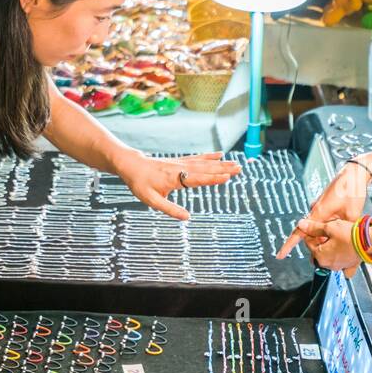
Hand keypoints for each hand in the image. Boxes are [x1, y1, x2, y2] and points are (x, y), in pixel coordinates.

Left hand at [116, 151, 242, 220]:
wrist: (132, 165)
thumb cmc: (140, 184)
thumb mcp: (151, 200)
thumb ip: (169, 209)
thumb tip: (187, 218)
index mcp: (174, 179)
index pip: (197, 179)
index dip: (212, 178)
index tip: (227, 177)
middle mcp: (180, 169)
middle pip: (204, 169)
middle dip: (222, 169)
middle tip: (239, 169)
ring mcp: (181, 163)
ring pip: (204, 163)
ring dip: (220, 163)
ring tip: (236, 163)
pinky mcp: (180, 161)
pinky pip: (197, 158)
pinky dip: (209, 156)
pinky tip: (219, 155)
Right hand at [275, 163, 367, 258]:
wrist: (354, 174)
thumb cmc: (352, 191)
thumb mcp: (351, 216)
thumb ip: (340, 231)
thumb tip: (336, 242)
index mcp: (319, 213)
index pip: (299, 232)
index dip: (289, 245)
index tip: (280, 254)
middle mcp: (316, 210)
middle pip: (310, 233)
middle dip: (319, 243)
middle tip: (333, 248)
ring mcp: (320, 206)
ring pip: (318, 228)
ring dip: (327, 234)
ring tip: (343, 232)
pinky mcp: (325, 205)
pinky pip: (323, 220)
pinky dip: (330, 227)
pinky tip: (343, 225)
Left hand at [288, 218, 360, 275]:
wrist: (369, 241)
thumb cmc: (350, 235)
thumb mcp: (329, 227)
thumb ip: (314, 227)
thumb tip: (302, 225)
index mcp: (320, 256)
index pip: (308, 243)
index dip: (310, 233)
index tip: (313, 226)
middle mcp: (328, 264)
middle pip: (318, 251)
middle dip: (319, 241)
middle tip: (325, 231)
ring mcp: (339, 266)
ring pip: (328, 257)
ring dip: (329, 248)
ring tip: (335, 237)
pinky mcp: (349, 265)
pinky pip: (342, 265)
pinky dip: (340, 259)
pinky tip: (342, 252)